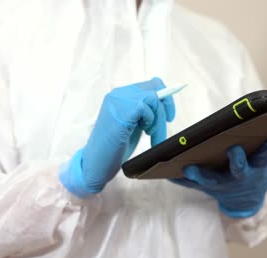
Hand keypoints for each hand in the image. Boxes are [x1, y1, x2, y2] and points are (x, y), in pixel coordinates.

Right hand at [60, 77, 174, 197]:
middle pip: (155, 88)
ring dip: (159, 121)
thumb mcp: (134, 124)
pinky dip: (151, 122)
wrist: (96, 163)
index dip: (165, 98)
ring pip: (154, 99)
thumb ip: (145, 112)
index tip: (169, 116)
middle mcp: (119, 94)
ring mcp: (119, 100)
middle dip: (165, 109)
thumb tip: (165, 102)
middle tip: (162, 131)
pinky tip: (144, 133)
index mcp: (121, 95)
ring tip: (151, 136)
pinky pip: (147, 108)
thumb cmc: (115, 147)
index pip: (151, 84)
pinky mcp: (122, 110)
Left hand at [170, 134, 266, 217]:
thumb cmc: (257, 176)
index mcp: (256, 169)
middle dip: (238, 161)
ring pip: (209, 179)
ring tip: (187, 167)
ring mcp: (219, 182)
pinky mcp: (203, 186)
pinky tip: (165, 173)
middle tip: (234, 150)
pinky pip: (189, 184)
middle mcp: (238, 176)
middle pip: (239, 169)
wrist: (241, 201)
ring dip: (199, 175)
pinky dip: (178, 180)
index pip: (266, 157)